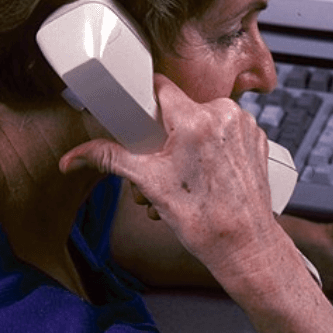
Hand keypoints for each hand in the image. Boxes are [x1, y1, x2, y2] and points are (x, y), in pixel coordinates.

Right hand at [59, 74, 283, 279]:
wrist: (244, 245)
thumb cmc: (204, 220)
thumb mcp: (150, 183)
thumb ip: (110, 159)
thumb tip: (75, 157)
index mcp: (197, 120)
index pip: (161, 87)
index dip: (145, 100)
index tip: (140, 114)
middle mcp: (226, 115)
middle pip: (182, 107)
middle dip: (166, 132)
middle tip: (161, 161)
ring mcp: (246, 125)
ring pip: (205, 118)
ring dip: (190, 139)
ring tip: (184, 173)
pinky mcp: (258, 137)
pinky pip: (226, 129)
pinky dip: (214, 145)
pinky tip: (208, 171)